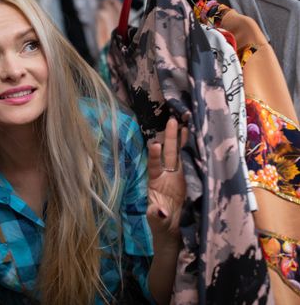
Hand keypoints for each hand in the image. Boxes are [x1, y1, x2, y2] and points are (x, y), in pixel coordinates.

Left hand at [146, 117, 187, 241]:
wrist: (176, 235)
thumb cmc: (162, 226)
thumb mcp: (157, 222)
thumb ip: (156, 215)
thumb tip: (158, 210)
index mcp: (156, 182)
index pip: (154, 166)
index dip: (154, 156)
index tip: (155, 145)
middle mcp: (168, 176)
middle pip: (169, 154)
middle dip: (171, 137)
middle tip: (173, 120)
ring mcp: (181, 178)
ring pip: (183, 156)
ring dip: (185, 141)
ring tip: (188, 124)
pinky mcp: (193, 182)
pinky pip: (196, 166)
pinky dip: (198, 154)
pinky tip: (202, 142)